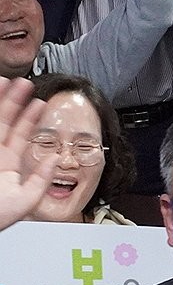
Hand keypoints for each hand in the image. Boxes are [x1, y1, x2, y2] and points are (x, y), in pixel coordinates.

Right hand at [0, 77, 54, 231]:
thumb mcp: (25, 201)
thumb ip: (41, 180)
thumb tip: (55, 158)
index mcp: (8, 166)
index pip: (21, 135)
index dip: (30, 118)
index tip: (40, 102)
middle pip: (3, 122)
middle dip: (13, 102)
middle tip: (22, 83)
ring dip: (0, 103)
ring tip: (6, 82)